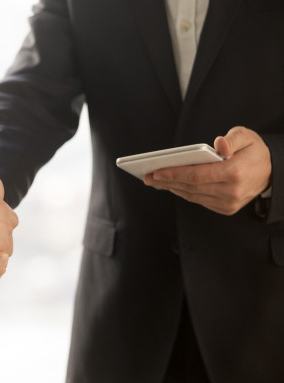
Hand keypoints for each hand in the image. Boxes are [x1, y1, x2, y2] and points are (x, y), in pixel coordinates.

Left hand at [144, 127, 271, 214]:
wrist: (273, 173)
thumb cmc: (255, 151)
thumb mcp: (248, 137)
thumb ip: (232, 139)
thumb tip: (218, 143)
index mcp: (235, 172)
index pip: (197, 175)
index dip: (174, 174)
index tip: (156, 172)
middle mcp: (231, 191)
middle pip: (191, 187)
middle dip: (167, 181)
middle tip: (148, 176)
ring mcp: (228, 203)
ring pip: (193, 196)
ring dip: (172, 189)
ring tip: (155, 181)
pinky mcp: (226, 209)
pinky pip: (199, 201)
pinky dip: (184, 193)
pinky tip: (172, 186)